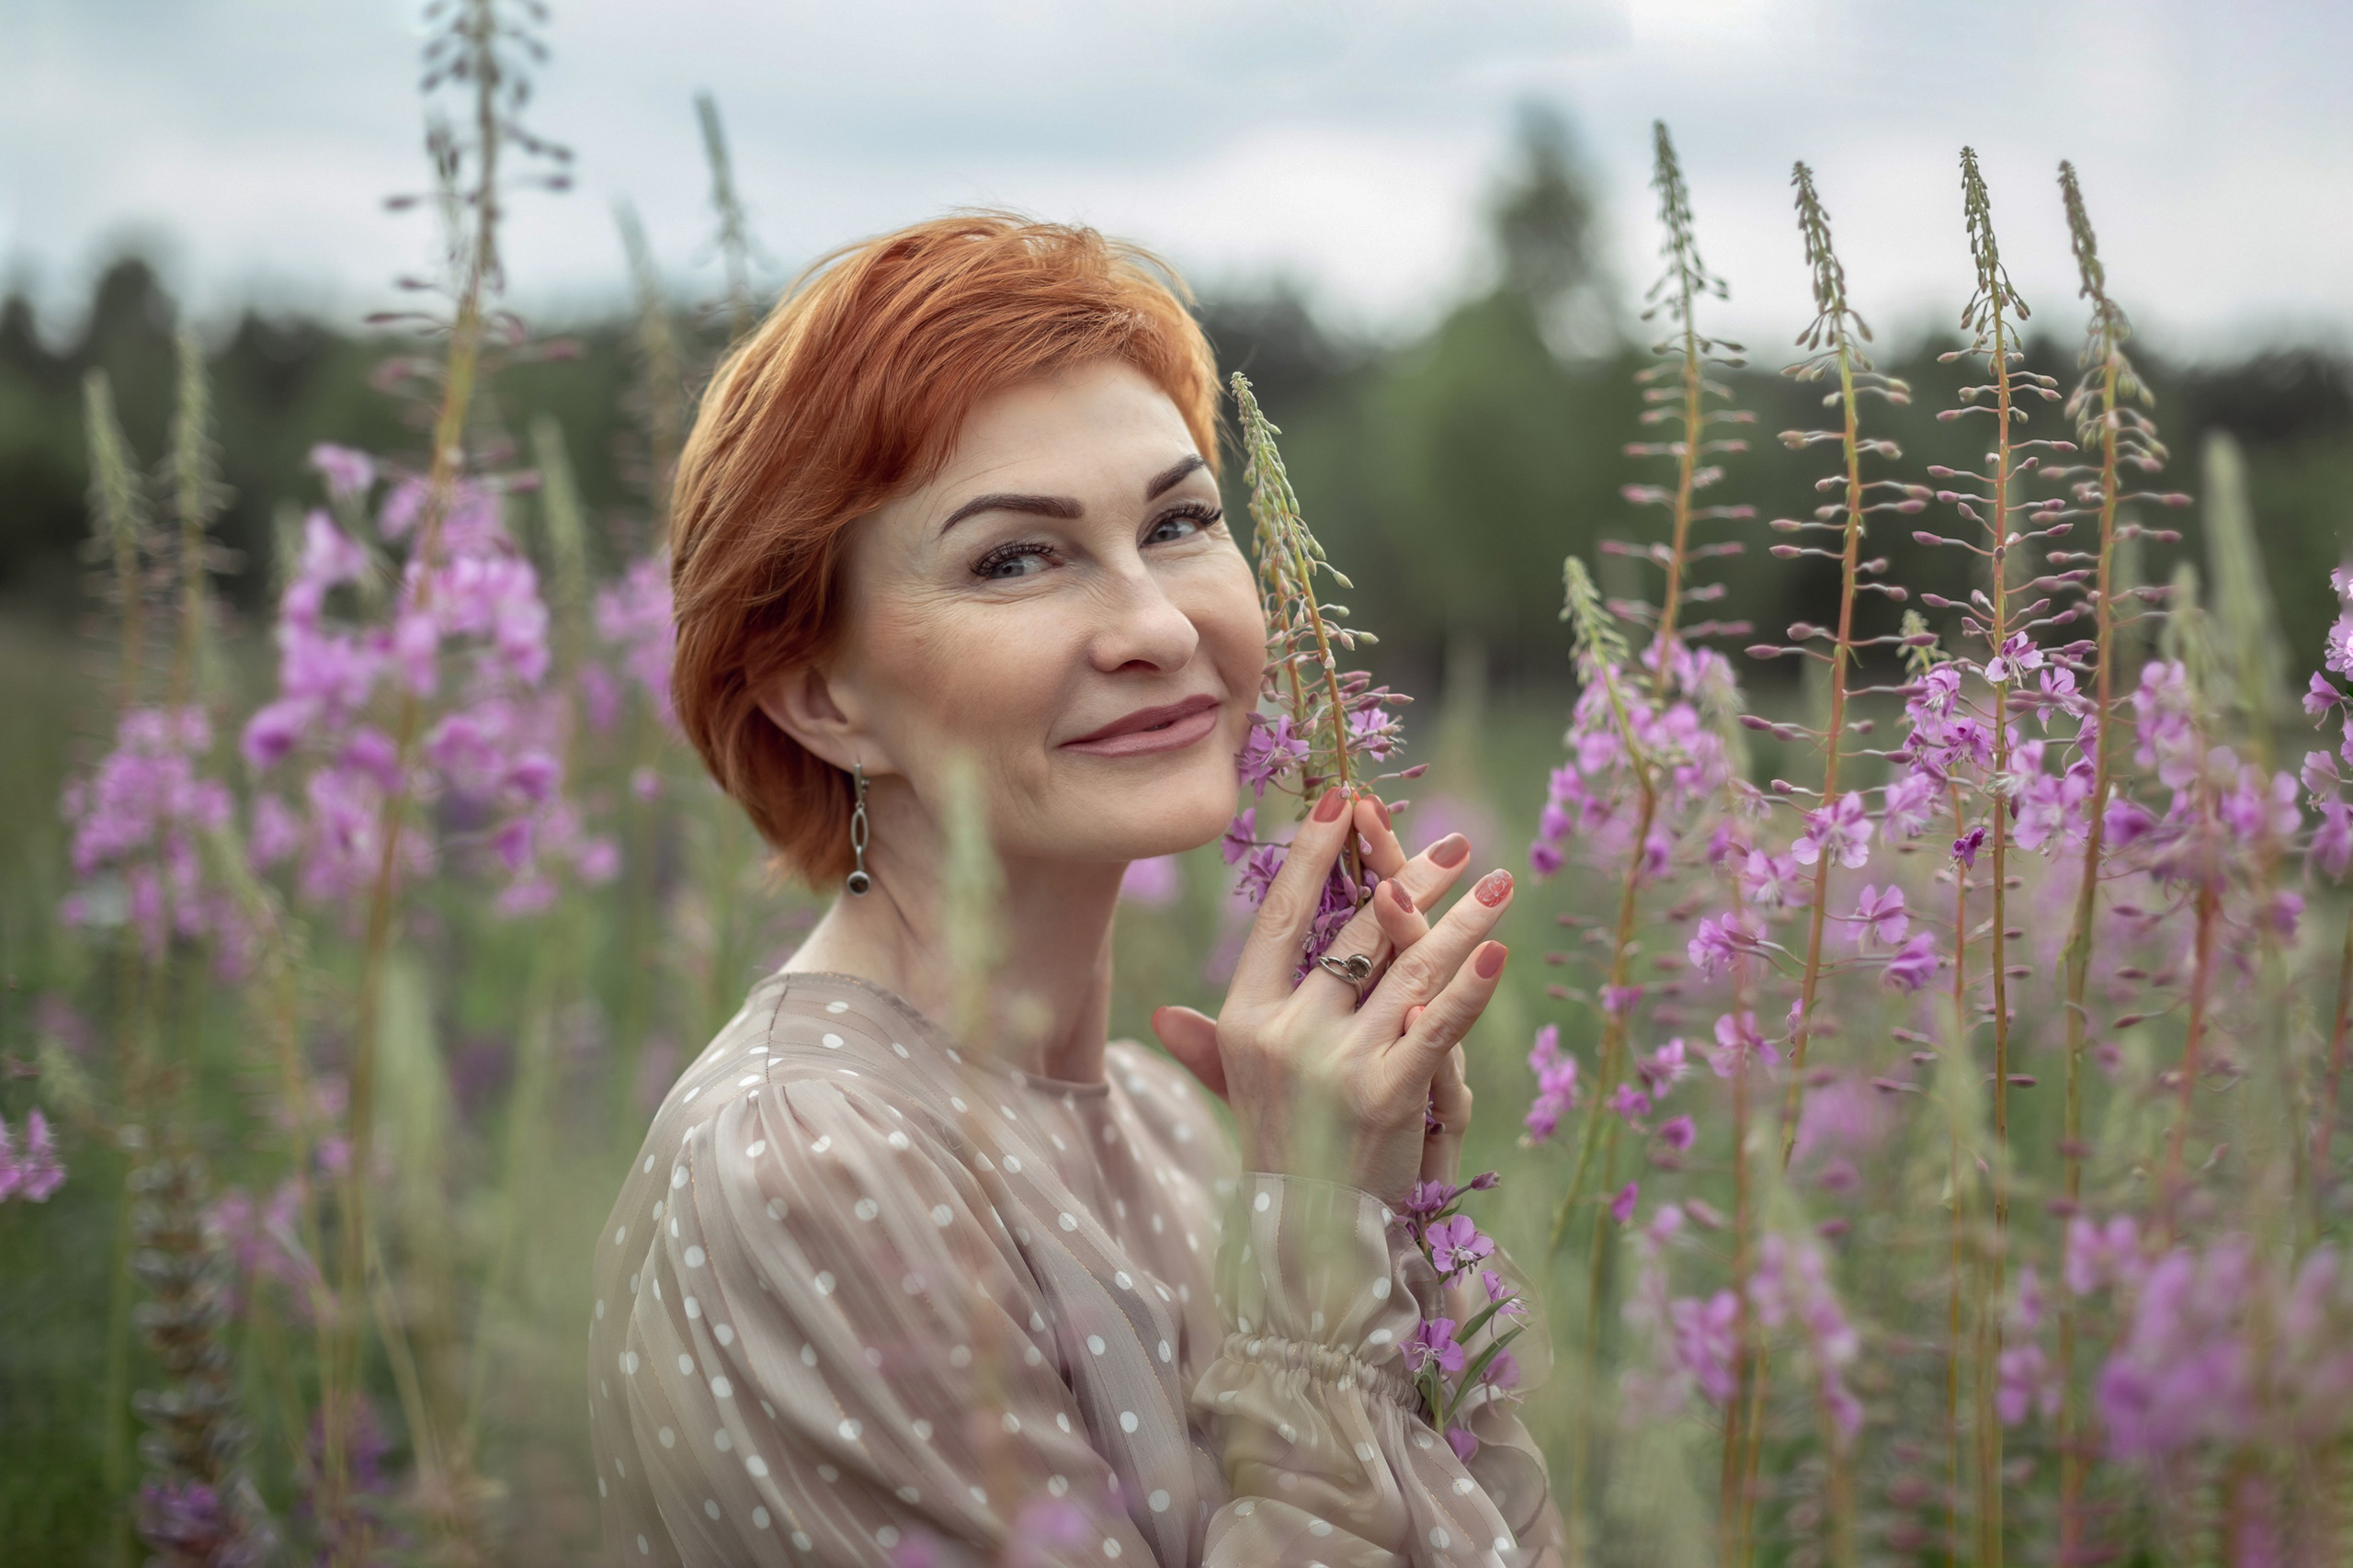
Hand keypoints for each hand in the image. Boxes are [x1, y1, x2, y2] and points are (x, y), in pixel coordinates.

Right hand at [1154, 787, 1513, 1205]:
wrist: (1311, 1243)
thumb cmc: (1283, 1154)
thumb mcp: (1241, 1094)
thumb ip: (1208, 1049)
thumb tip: (1162, 1019)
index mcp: (1244, 1020)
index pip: (1280, 917)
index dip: (1315, 854)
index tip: (1347, 800)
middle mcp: (1284, 1034)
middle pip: (1356, 934)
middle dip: (1413, 880)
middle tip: (1457, 843)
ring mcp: (1334, 1064)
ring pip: (1408, 969)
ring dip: (1463, 918)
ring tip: (1501, 882)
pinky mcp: (1385, 1096)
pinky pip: (1437, 1026)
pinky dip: (1470, 986)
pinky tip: (1495, 949)